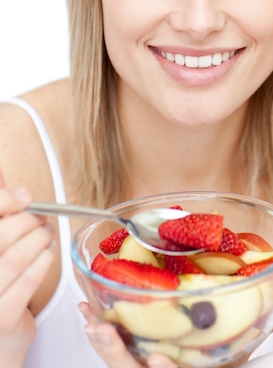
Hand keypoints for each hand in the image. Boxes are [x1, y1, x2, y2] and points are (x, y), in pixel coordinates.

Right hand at [0, 174, 54, 365]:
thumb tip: (1, 174)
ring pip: (15, 257)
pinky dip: (44, 262)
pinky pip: (27, 282)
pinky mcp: (2, 317)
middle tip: (42, 218)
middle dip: (28, 221)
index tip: (24, 196)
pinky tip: (49, 253)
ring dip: (39, 239)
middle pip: (2, 234)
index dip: (5, 200)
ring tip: (47, 233)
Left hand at [80, 297, 272, 367]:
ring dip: (102, 342)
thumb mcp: (247, 346)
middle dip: (117, 355)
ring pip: (119, 362)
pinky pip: (113, 349)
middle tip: (104, 332)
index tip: (158, 359)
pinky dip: (100, 331)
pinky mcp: (135, 354)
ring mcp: (148, 367)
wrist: (204, 364)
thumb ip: (271, 323)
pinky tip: (89, 313)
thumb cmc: (222, 357)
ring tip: (91, 321)